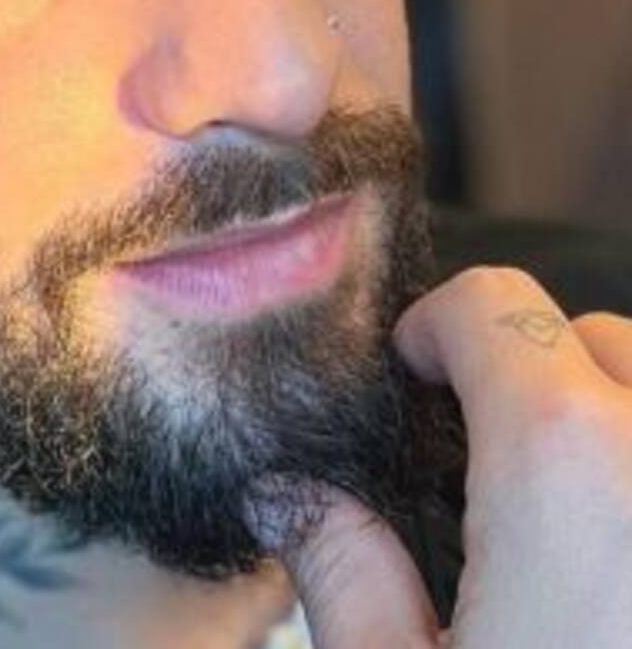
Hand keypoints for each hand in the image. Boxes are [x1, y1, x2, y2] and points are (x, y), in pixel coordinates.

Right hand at [281, 267, 631, 647]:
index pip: (494, 302)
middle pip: (599, 339)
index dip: (435, 327)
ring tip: (577, 532)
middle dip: (537, 377)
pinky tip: (623, 580)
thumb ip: (346, 571)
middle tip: (493, 471)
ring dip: (614, 429)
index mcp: (569, 474)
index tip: (416, 377)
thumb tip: (286, 498)